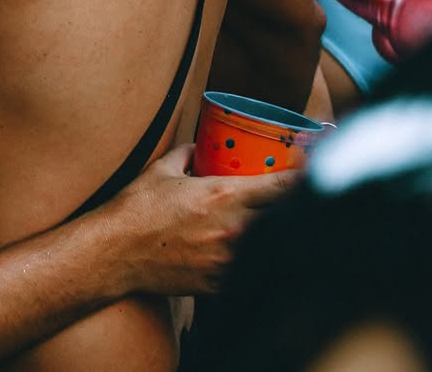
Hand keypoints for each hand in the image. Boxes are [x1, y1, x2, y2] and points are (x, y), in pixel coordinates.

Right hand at [96, 144, 295, 296]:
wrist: (117, 251)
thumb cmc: (138, 208)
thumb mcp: (162, 169)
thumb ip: (187, 154)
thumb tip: (198, 147)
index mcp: (223, 195)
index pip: (282, 187)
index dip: (306, 178)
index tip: (314, 172)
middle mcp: (233, 228)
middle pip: (287, 218)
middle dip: (299, 208)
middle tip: (301, 201)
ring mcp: (229, 260)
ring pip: (273, 248)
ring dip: (278, 236)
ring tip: (278, 229)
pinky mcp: (220, 284)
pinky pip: (250, 273)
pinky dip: (256, 263)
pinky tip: (252, 257)